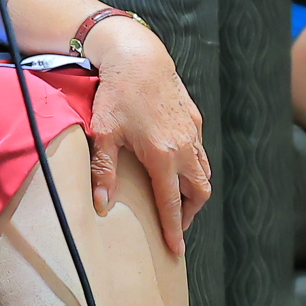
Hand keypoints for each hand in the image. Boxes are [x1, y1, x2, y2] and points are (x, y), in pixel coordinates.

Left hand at [81, 14, 209, 255]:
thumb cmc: (116, 94)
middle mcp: (183, 147)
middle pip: (199, 192)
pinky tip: (179, 168)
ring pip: (204, 172)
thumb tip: (101, 206)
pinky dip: (195, 167)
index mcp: (162, 156)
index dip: (174, 229)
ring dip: (195, 191)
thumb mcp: (104, 133)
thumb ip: (103, 171)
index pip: (172, 203)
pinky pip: (200, 152)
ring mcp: (192, 132)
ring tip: (180, 201)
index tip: (176, 250)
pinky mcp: (193, 118)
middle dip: (191, 213)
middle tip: (177, 225)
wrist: (138, 56)